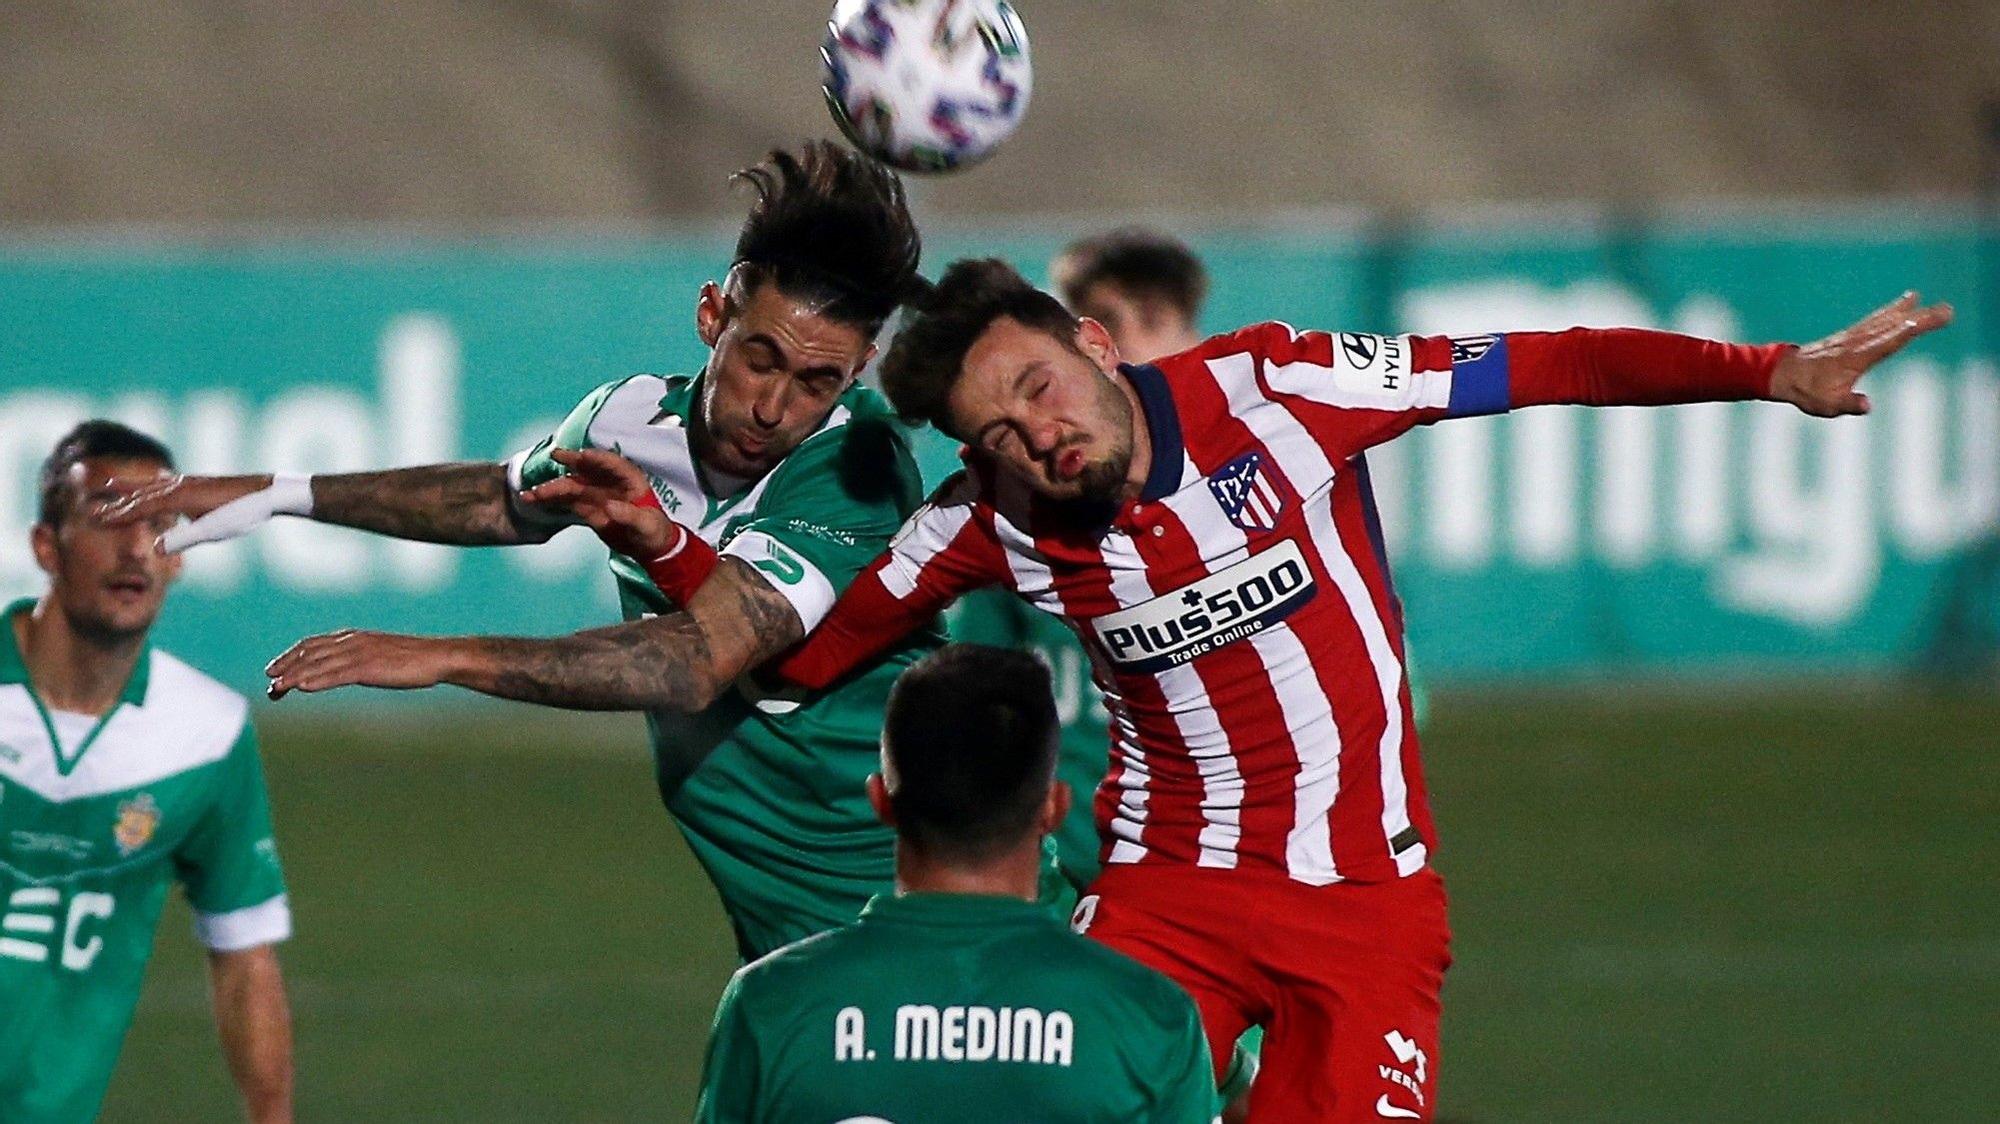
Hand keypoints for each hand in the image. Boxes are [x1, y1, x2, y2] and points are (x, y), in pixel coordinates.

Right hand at [92, 472, 270, 527]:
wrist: (270, 492)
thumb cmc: (243, 511)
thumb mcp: (213, 530)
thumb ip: (183, 538)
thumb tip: (153, 549)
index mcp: (180, 496)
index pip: (141, 507)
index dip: (118, 514)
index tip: (94, 520)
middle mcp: (180, 485)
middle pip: (141, 494)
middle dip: (115, 500)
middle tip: (87, 504)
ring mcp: (190, 482)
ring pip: (152, 486)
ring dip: (128, 487)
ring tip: (107, 485)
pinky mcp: (200, 484)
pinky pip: (168, 483)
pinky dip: (152, 482)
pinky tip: (154, 478)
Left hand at [264, 630, 454, 699]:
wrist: (437, 657)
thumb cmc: (413, 659)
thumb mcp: (379, 655)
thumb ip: (358, 660)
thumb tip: (345, 671)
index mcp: (353, 637)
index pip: (312, 644)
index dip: (290, 656)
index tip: (274, 669)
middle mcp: (351, 642)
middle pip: (309, 653)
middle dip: (286, 667)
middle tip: (269, 681)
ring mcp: (359, 654)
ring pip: (318, 665)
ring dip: (294, 677)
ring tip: (276, 688)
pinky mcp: (368, 667)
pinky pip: (336, 674)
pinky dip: (316, 680)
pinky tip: (302, 688)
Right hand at [518, 447, 680, 557]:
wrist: (648, 548)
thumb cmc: (653, 531)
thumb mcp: (646, 525)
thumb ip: (629, 515)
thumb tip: (609, 507)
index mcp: (629, 479)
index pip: (612, 463)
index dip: (597, 458)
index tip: (582, 456)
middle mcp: (609, 482)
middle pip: (587, 469)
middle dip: (571, 462)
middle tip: (555, 456)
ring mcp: (596, 494)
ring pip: (572, 486)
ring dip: (553, 487)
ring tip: (532, 493)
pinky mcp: (587, 507)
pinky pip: (567, 500)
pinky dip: (552, 500)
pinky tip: (535, 500)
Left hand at [1769, 291, 1952, 417]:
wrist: (1782, 374)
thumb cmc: (1806, 392)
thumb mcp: (1826, 405)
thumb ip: (1849, 404)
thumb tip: (1867, 406)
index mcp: (1856, 358)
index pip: (1889, 342)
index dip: (1909, 330)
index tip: (1927, 319)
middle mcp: (1857, 343)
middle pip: (1893, 327)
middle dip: (1920, 318)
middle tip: (1947, 309)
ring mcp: (1852, 337)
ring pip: (1884, 320)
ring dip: (1906, 310)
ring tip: (1924, 299)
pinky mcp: (1849, 336)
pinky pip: (1874, 320)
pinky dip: (1890, 311)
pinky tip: (1902, 305)